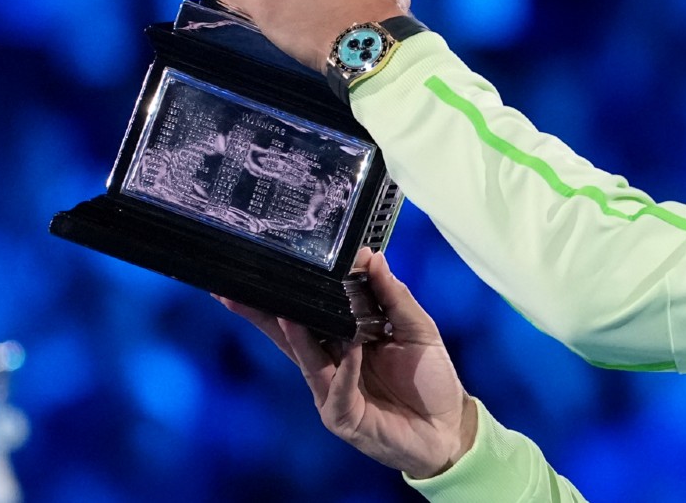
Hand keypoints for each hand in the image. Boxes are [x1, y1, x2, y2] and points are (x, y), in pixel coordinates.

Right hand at [216, 250, 476, 478]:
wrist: (449, 428)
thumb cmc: (430, 379)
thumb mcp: (417, 328)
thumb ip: (393, 295)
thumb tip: (372, 257)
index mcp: (346, 337)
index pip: (311, 310)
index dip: (291, 290)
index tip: (273, 262)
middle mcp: (332, 362)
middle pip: (291, 334)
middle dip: (263, 313)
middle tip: (236, 291)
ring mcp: (333, 391)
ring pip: (307, 360)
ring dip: (297, 337)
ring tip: (285, 313)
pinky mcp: (343, 416)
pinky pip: (339, 390)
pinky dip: (345, 370)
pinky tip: (351, 351)